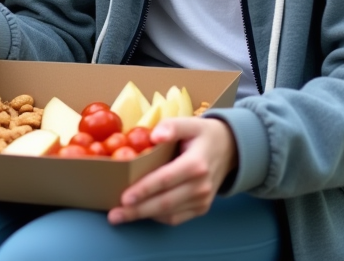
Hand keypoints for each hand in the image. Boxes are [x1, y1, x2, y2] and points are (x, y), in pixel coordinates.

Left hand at [107, 117, 237, 225]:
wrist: (229, 149)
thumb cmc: (202, 135)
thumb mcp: (190, 123)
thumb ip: (172, 126)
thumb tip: (155, 135)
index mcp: (196, 164)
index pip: (166, 179)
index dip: (144, 190)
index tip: (124, 197)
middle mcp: (201, 186)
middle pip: (165, 203)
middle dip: (137, 210)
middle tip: (114, 215)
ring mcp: (202, 200)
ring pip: (169, 215)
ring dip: (143, 216)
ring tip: (120, 216)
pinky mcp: (201, 208)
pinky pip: (176, 219)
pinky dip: (157, 218)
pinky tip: (140, 213)